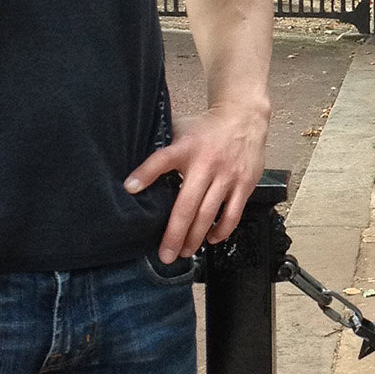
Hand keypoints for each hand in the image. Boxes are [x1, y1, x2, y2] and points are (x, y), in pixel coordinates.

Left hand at [124, 105, 270, 260]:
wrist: (245, 118)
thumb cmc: (206, 128)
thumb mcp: (181, 129)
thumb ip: (162, 147)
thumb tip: (134, 171)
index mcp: (187, 148)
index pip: (162, 159)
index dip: (145, 173)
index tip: (129, 188)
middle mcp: (207, 163)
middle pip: (187, 204)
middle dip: (174, 234)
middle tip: (165, 255)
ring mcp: (227, 175)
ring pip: (209, 214)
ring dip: (195, 237)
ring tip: (185, 252)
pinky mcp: (245, 184)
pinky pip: (233, 214)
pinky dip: (222, 230)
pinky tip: (211, 238)